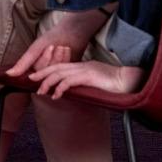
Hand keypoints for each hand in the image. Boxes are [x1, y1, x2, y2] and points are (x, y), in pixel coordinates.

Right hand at [5, 8, 109, 78]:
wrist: (73, 30)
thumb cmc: (53, 35)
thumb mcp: (37, 47)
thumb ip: (24, 61)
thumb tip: (8, 74)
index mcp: (34, 63)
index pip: (37, 71)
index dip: (45, 59)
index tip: (50, 46)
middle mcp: (44, 69)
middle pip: (47, 72)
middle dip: (54, 58)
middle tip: (57, 46)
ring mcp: (55, 71)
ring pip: (56, 72)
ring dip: (60, 58)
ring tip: (63, 46)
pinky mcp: (66, 72)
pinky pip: (65, 72)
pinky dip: (67, 60)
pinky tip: (68, 50)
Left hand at [29, 60, 144, 100]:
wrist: (130, 82)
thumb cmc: (116, 87)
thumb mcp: (96, 85)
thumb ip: (85, 86)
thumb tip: (74, 94)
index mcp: (83, 67)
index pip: (62, 67)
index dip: (48, 70)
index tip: (37, 77)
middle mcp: (82, 66)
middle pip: (57, 67)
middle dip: (42, 73)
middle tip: (30, 80)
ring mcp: (86, 70)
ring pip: (60, 73)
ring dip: (48, 82)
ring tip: (40, 91)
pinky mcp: (89, 76)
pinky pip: (70, 81)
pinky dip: (60, 88)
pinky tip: (56, 96)